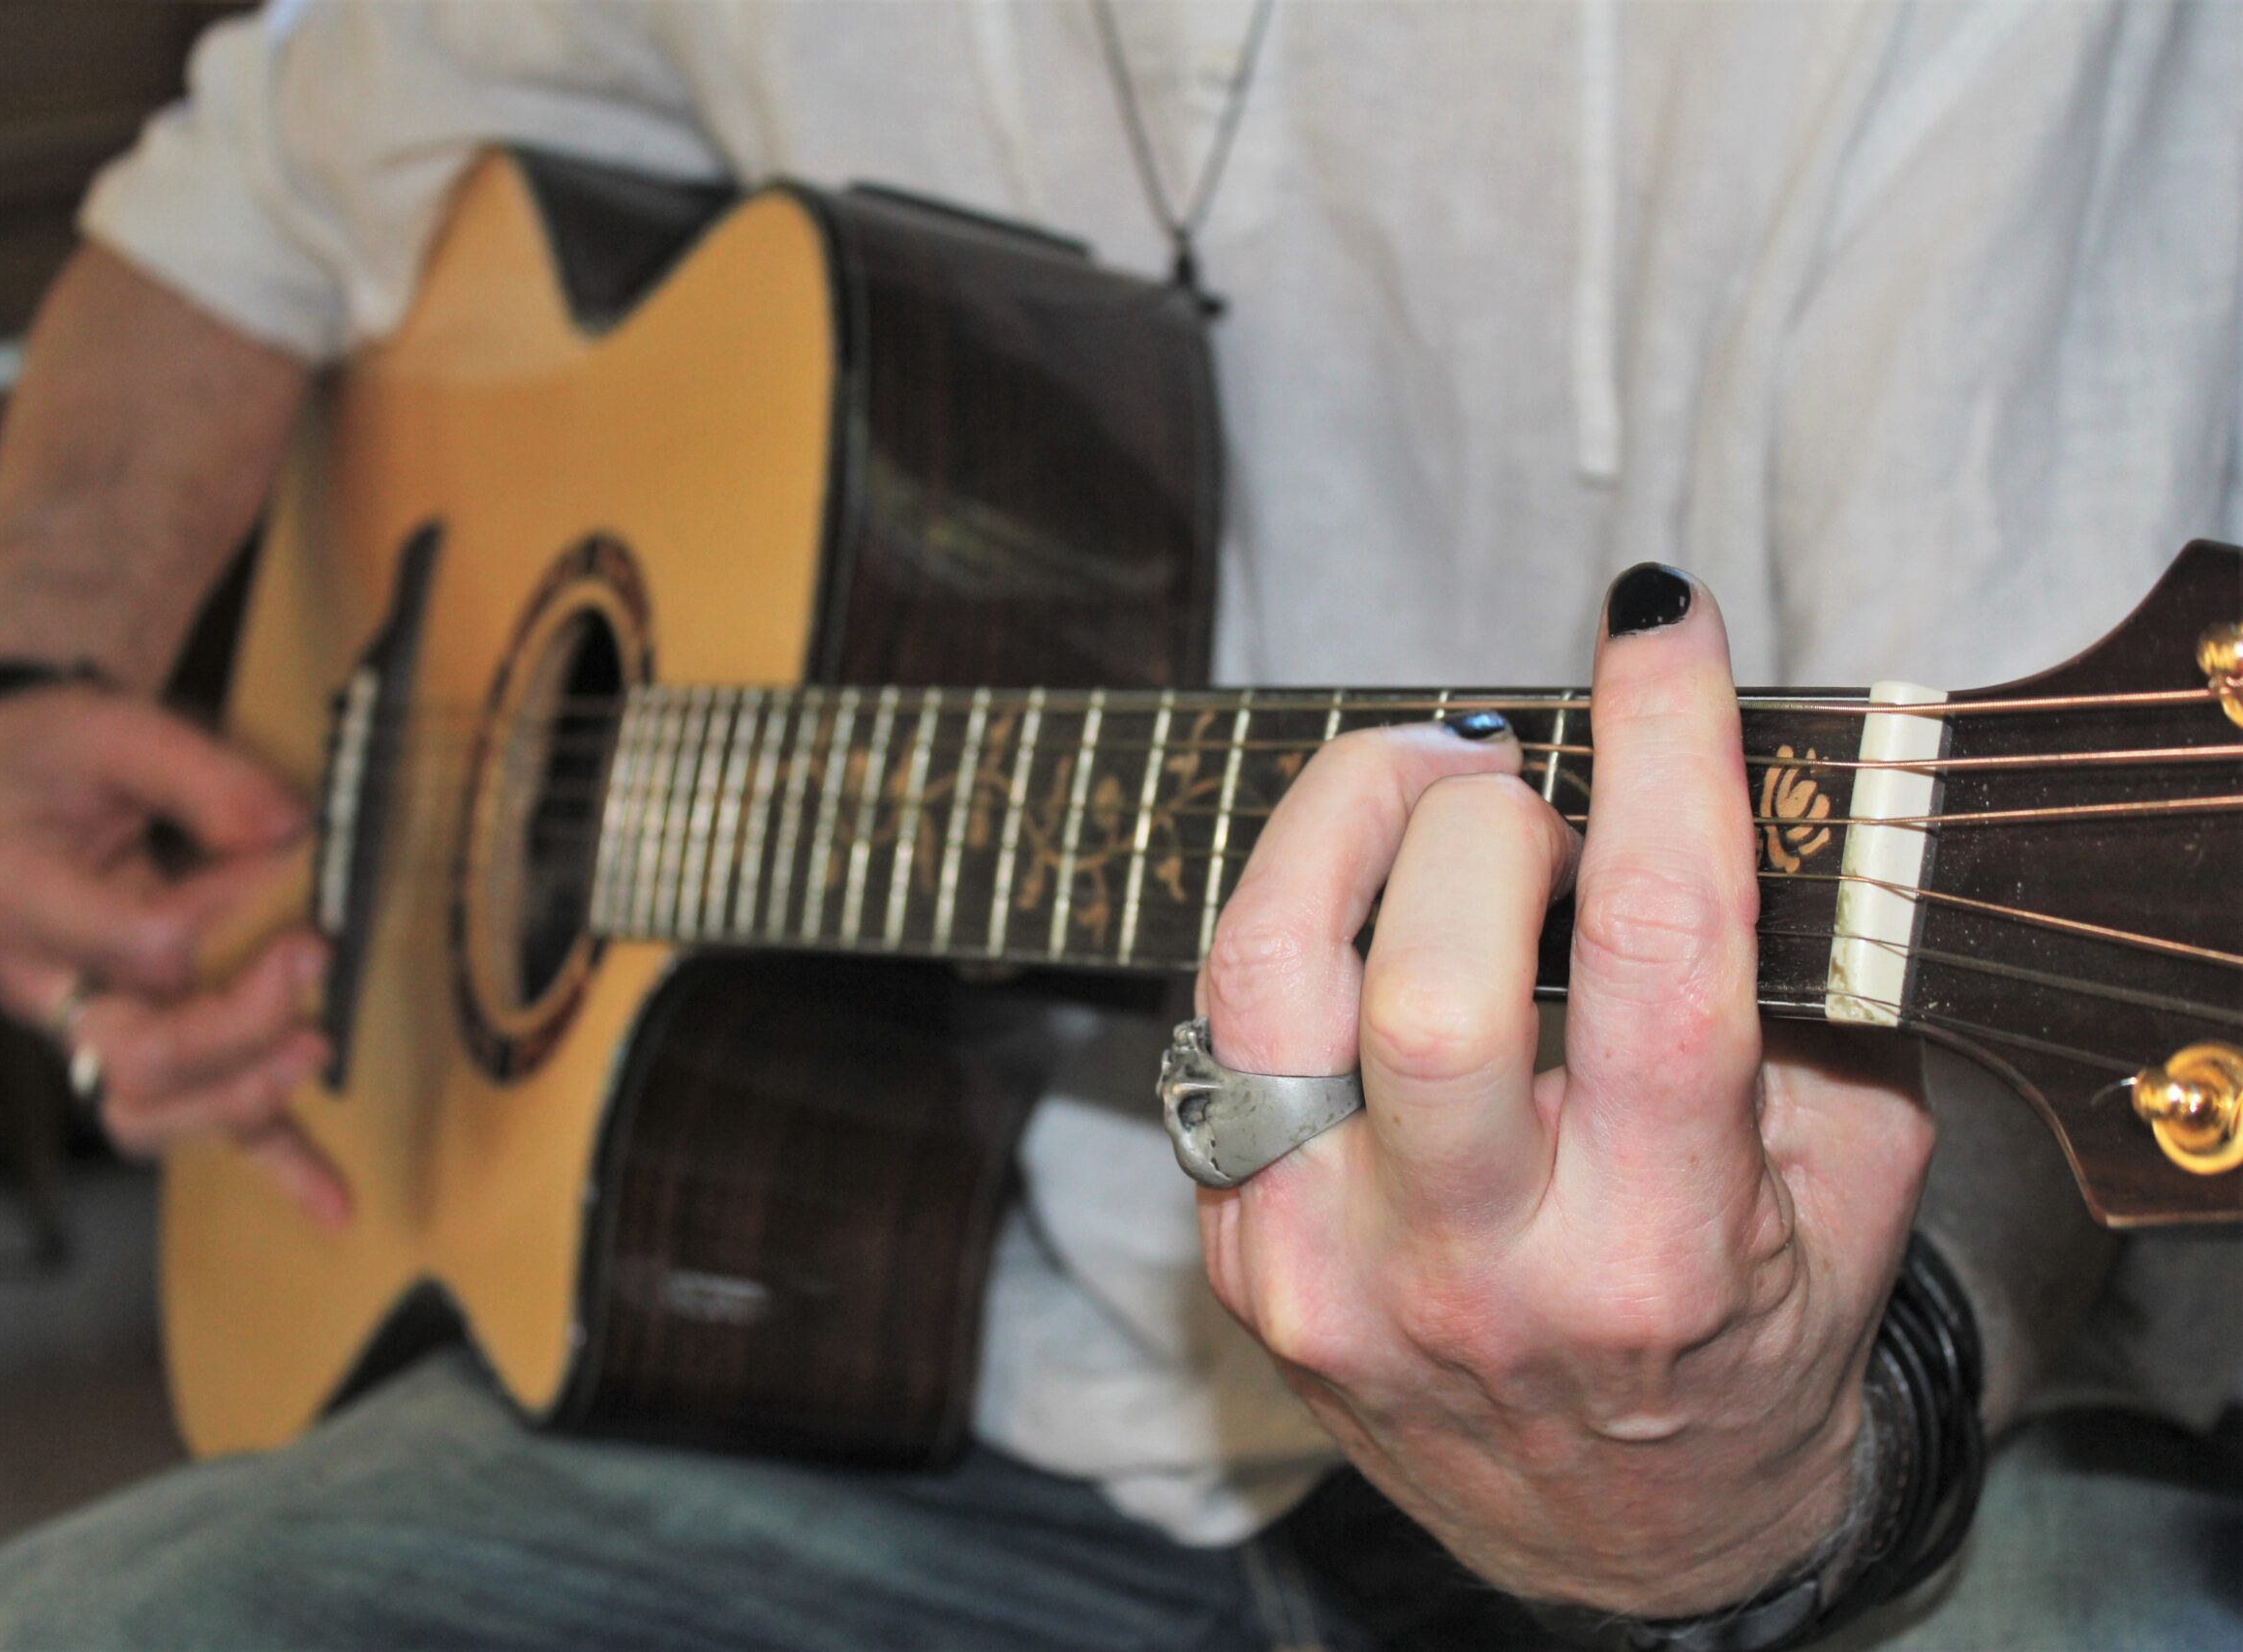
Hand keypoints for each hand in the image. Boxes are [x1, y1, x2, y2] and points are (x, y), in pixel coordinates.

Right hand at [0, 682, 348, 1225]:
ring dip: (244, 1096)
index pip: (128, 941)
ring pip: (147, 1112)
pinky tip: (333, 1204)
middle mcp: (40, 981)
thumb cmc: (53, 759)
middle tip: (312, 952)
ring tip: (317, 1051)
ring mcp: (85, 1027)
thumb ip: (200, 775)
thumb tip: (291, 826)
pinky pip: (198, 1121)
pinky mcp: (137, 1047)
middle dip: (236, 1021)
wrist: (0, 785)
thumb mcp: (113, 728)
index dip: (217, 910)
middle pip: (134, 1051)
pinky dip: (273, 1167)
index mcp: (15, 894)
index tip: (271, 849)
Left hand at [1195, 567, 1932, 1615]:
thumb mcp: (1852, 1171)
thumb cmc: (1753, 1326)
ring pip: (1265, 984)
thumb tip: (1724, 770)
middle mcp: (1477, 1271)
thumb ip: (1809, 982)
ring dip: (1334, 827)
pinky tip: (1361, 918)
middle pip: (1428, 975)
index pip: (1655, 954)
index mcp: (1665, 1245)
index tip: (1655, 626)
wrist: (1630, 1534)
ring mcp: (1330, 1273)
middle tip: (1517, 778)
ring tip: (1416, 791)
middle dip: (1474, 814)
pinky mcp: (1242, 1262)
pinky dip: (1293, 934)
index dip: (1658, 751)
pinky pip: (1221, 1035)